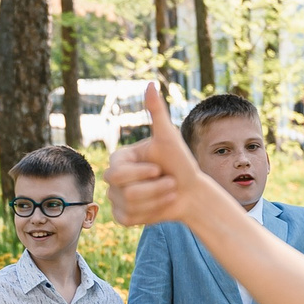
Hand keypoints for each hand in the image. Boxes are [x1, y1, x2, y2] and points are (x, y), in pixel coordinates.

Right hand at [106, 85, 210, 225]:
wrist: (191, 192)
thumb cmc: (180, 163)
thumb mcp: (169, 137)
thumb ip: (157, 113)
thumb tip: (151, 84)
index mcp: (119, 159)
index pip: (118, 173)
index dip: (142, 174)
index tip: (160, 169)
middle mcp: (113, 179)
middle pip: (123, 191)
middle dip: (154, 189)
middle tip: (171, 183)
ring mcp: (116, 199)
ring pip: (130, 206)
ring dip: (158, 201)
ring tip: (170, 193)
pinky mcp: (123, 217)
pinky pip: (130, 219)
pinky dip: (151, 214)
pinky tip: (162, 206)